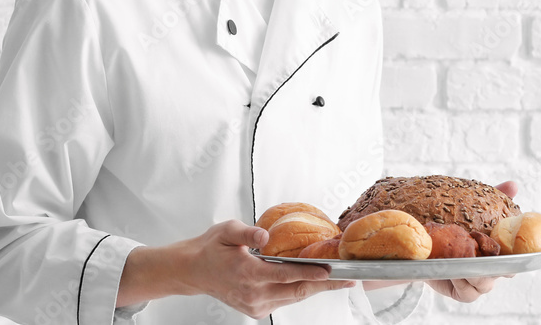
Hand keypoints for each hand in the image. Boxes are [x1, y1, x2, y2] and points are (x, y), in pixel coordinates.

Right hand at [121, 220, 354, 318]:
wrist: (192, 271)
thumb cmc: (210, 248)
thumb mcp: (227, 230)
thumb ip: (248, 232)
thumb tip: (266, 235)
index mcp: (248, 273)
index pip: (287, 275)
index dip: (311, 274)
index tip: (330, 271)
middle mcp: (253, 294)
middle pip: (296, 292)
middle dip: (324, 286)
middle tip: (348, 280)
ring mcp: (254, 305)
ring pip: (292, 298)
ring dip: (313, 289)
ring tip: (336, 280)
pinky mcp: (254, 310)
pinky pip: (283, 300)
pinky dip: (297, 291)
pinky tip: (310, 282)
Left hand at [427, 179, 517, 301]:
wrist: (421, 244)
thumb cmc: (452, 225)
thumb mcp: (471, 209)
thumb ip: (493, 199)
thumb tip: (513, 184)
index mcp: (498, 251)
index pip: (516, 257)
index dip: (518, 255)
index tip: (508, 245)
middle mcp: (490, 268)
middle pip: (503, 273)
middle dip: (496, 265)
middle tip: (484, 253)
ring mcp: (477, 282)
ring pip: (485, 284)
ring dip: (475, 272)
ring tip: (462, 260)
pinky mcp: (461, 291)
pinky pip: (468, 293)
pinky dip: (462, 283)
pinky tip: (453, 272)